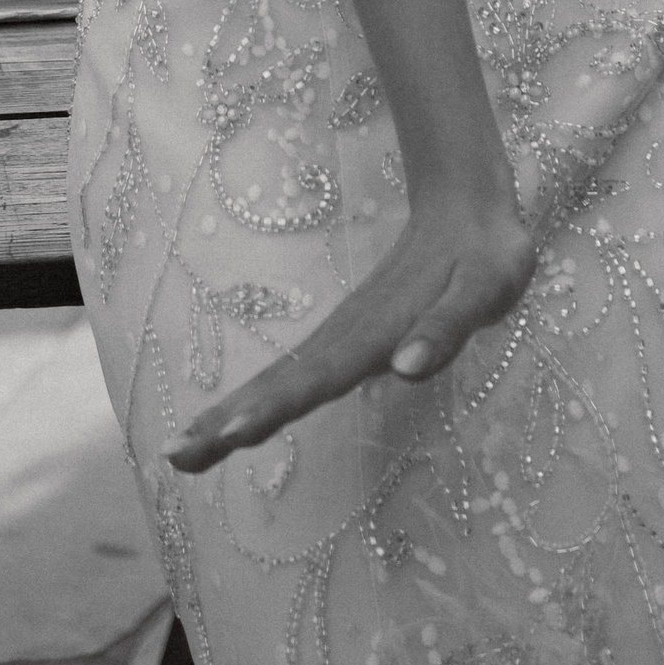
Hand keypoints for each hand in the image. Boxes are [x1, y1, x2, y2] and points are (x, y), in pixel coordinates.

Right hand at [159, 174, 537, 474]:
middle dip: (228, 420)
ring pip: (277, 379)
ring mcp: (342, 336)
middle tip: (176, 455)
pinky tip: (231, 421)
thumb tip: (405, 368)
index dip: (277, 405)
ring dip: (228, 414)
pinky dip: (256, 399)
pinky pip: (292, 374)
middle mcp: (349, 336)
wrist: (468, 209)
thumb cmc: (487, 256)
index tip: (234, 432)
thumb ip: (445, 330)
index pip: (320, 376)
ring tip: (181, 450)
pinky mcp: (345, 339)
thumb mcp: (485, 289)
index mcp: (377, 331)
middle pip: (280, 383)